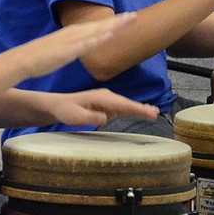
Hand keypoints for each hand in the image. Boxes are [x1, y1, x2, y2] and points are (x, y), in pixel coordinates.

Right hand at [7, 12, 137, 77]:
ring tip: (129, 19)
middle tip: (135, 15)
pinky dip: (99, 38)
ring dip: (114, 24)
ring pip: (98, 30)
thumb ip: (71, 47)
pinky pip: (87, 43)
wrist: (23, 60)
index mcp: (72, 33)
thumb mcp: (60, 49)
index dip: (112, 22)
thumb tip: (78, 48)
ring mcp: (72, 40)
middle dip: (119, 20)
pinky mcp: (68, 50)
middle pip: (101, 25)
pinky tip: (110, 34)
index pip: (96, 25)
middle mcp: (74, 33)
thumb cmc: (39, 57)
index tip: (126, 18)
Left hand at [42, 88, 158, 127]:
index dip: (136, 108)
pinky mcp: (105, 105)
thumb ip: (90, 117)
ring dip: (139, 108)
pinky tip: (141, 112)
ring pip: (125, 104)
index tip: (148, 112)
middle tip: (155, 113)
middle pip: (127, 103)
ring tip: (153, 113)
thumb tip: (105, 118)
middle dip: (141, 108)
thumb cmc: (65, 111)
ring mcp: (106, 99)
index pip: (122, 104)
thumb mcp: (75, 116)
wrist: (58, 105)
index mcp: (100, 97)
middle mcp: (105, 96)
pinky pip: (121, 107)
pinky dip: (132, 109)